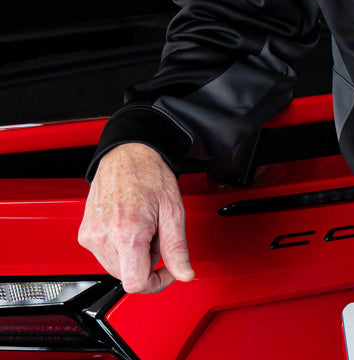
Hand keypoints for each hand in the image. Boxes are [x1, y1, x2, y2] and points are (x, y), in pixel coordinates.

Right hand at [78, 143, 194, 293]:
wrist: (127, 155)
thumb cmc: (151, 176)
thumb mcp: (173, 211)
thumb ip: (177, 248)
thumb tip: (184, 274)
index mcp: (127, 233)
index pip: (136, 283)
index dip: (156, 283)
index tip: (167, 271)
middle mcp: (103, 238)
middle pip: (127, 276)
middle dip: (147, 262)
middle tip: (157, 234)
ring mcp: (91, 236)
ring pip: (116, 268)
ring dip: (134, 256)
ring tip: (143, 227)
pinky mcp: (84, 234)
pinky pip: (105, 255)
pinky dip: (120, 248)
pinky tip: (129, 226)